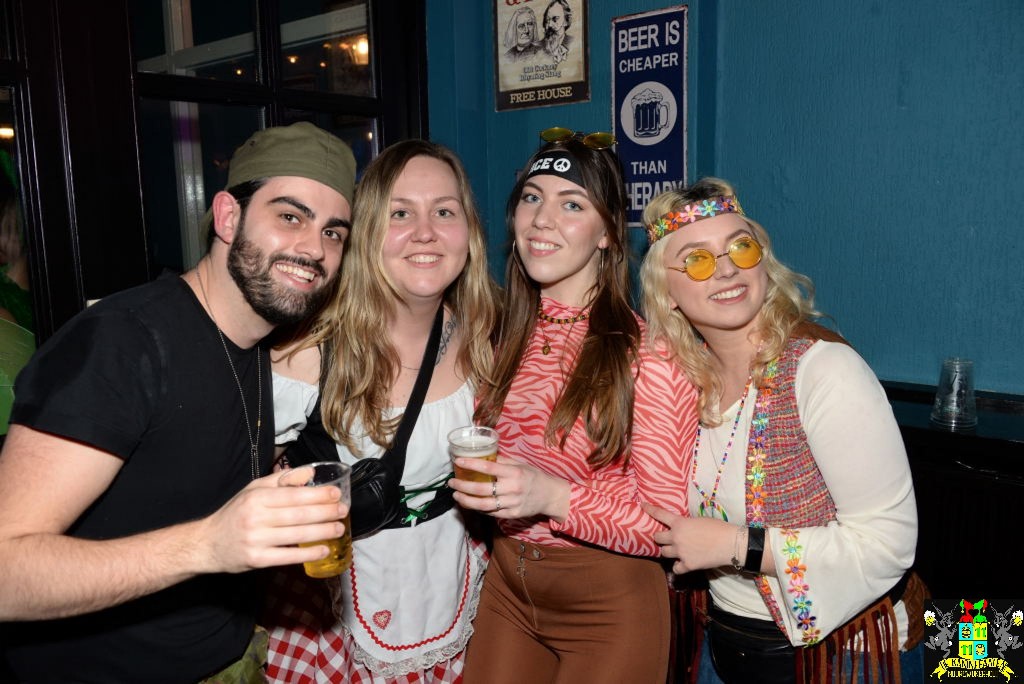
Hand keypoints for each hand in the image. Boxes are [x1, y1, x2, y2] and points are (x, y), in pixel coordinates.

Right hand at [195, 466, 348, 573]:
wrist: (207, 543)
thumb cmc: (235, 513)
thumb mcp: (253, 490)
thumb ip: (282, 481)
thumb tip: (310, 472)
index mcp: (257, 498)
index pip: (294, 495)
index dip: (318, 495)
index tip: (337, 494)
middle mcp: (256, 517)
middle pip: (298, 515)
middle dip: (325, 513)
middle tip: (344, 511)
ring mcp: (256, 540)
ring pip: (296, 535)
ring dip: (322, 532)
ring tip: (339, 528)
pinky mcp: (256, 560)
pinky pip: (287, 557)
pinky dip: (308, 554)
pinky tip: (323, 549)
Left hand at [449, 457, 569, 521]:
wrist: (550, 495)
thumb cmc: (533, 476)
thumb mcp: (520, 464)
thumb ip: (502, 461)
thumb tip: (482, 456)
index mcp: (513, 473)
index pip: (488, 468)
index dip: (471, 465)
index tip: (457, 462)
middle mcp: (512, 489)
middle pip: (481, 490)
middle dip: (463, 486)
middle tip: (451, 483)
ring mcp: (512, 504)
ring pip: (484, 505)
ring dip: (466, 501)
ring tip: (456, 496)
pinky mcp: (512, 515)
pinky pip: (491, 513)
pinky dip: (479, 509)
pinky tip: (470, 504)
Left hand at [644, 503, 734, 573]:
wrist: (730, 543)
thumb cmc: (718, 528)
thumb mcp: (699, 520)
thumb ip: (686, 524)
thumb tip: (682, 528)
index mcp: (680, 523)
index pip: (660, 514)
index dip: (649, 509)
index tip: (642, 506)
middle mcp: (676, 537)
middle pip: (657, 537)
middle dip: (660, 537)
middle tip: (665, 538)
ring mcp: (680, 552)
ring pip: (663, 553)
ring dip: (668, 551)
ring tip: (675, 550)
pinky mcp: (688, 565)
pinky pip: (676, 568)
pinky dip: (678, 566)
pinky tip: (683, 564)